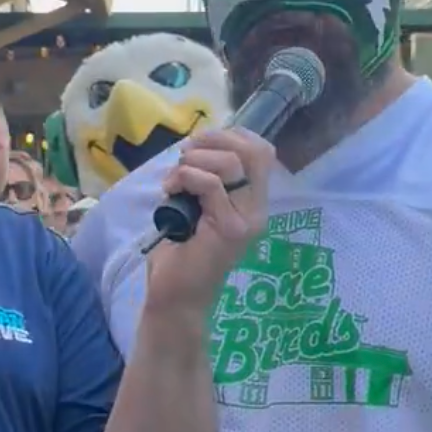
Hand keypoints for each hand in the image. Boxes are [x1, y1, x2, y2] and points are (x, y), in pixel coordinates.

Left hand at [144, 128, 274, 319]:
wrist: (176, 296)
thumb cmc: (181, 250)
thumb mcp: (195, 203)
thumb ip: (205, 177)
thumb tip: (197, 145)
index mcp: (252, 201)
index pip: (261, 151)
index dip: (231, 135)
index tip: (199, 144)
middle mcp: (257, 209)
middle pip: (252, 151)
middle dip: (213, 141)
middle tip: (184, 156)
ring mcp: (248, 220)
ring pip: (230, 164)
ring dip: (193, 161)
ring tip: (174, 180)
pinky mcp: (231, 230)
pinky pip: (210, 185)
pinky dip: (184, 178)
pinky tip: (170, 192)